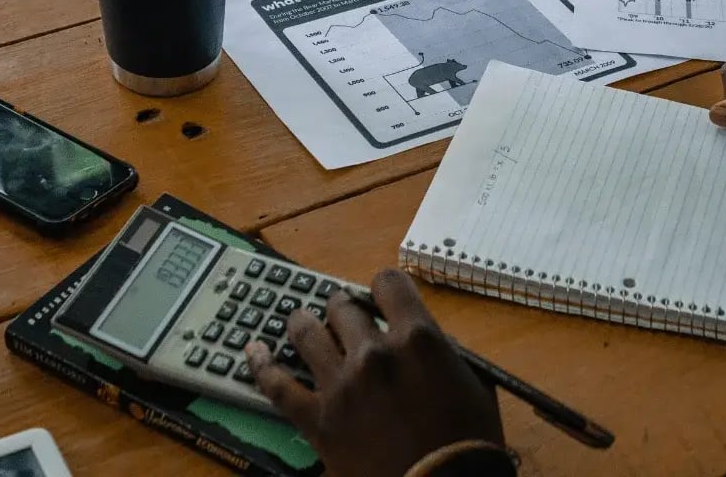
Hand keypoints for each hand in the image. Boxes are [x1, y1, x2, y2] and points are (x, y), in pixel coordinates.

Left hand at [245, 269, 504, 476]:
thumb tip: (424, 339)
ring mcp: (340, 384)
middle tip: (346, 319)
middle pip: (343, 305)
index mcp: (417, 338)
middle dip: (345, 309)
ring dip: (304, 322)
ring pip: (306, 332)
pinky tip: (252, 349)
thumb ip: (444, 353)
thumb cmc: (468, 443)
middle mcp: (374, 352)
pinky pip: (277, 385)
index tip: (382, 299)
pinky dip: (260, 364)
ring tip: (301, 320)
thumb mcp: (473, 385)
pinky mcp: (317, 419)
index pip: (388, 282)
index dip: (384, 288)